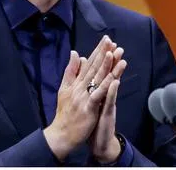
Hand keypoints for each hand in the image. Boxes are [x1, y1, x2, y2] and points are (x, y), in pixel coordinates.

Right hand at [43, 37, 115, 160]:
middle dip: (103, 53)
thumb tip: (76, 53)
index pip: (89, 64)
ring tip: (114, 53)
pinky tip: (114, 78)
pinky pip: (97, 95)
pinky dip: (105, 86)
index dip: (98, 51)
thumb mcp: (64, 90)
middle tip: (112, 41)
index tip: (107, 39)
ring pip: (97, 79)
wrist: (61, 135)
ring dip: (106, 65)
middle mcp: (79, 88)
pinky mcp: (88, 108)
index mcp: (76, 83)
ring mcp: (83, 98)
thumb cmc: (65, 113)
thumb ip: (71, 71)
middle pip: (93, 68)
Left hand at [89, 44, 128, 163]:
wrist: (99, 141)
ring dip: (116, 72)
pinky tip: (115, 82)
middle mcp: (106, 94)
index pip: (102, 70)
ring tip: (120, 59)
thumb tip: (86, 67)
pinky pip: (110, 101)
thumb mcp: (92, 100)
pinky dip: (113, 92)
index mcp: (99, 89)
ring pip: (113, 85)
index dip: (104, 56)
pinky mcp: (108, 113)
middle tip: (117, 45)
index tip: (106, 41)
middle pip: (109, 74)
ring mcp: (108, 103)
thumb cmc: (94, 120)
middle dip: (113, 59)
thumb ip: (91, 84)